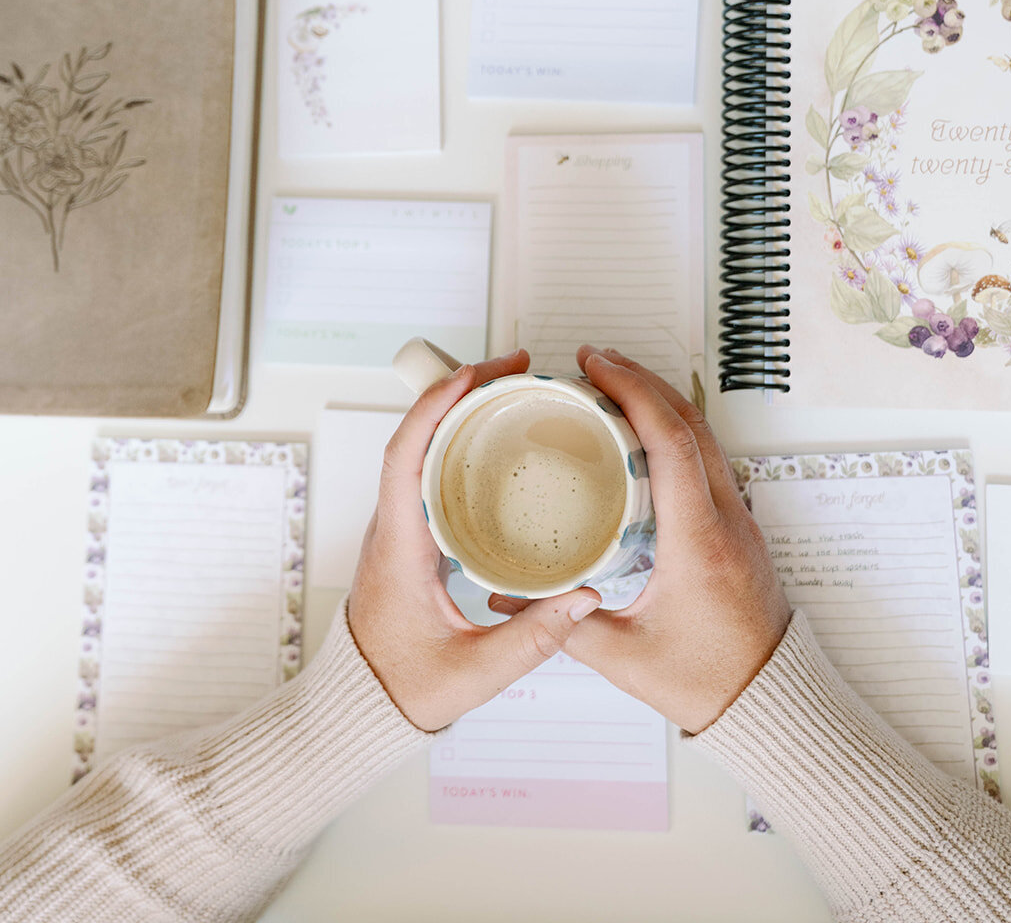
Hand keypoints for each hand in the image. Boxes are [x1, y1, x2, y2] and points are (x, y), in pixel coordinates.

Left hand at [347, 350, 600, 730]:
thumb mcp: (474, 672)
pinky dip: (461, 442)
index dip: (434, 408)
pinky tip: (498, 440)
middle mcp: (393, 526)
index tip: (472, 375)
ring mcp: (399, 528)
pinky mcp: (412, 536)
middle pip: (418, 436)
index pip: (404, 456)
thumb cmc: (404, 689)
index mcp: (399, 547)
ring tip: (514, 390)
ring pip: (423, 449)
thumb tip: (585, 596)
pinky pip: (431, 471)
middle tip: (516, 368)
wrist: (359, 708)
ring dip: (462, 411)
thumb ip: (532, 639)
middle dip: (462, 391)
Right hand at [488, 348, 789, 733]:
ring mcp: (738, 517)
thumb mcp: (624, 658)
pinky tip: (640, 431)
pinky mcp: (738, 525)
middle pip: (689, 421)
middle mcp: (726, 517)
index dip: (630, 392)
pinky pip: (707, 456)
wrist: (775, 704)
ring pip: (704, 433)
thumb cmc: (708, 685)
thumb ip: (562, 624)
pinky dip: (673, 427)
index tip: (592, 366)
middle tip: (590, 361)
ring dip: (659, 398)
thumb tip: (503, 597)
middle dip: (639, 379)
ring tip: (611, 382)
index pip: (670, 440)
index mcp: (699, 541)